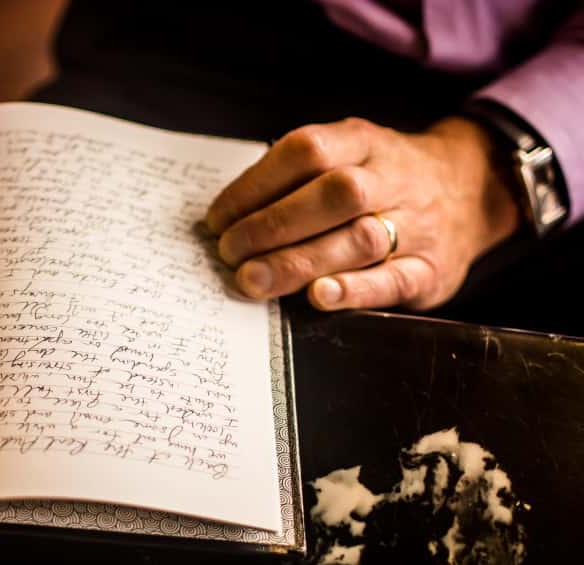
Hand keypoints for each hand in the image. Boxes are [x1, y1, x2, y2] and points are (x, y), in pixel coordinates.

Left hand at [206, 116, 520, 310]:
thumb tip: (227, 217)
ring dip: (299, 262)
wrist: (473, 187)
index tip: (217, 218)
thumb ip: (296, 177)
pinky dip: (355, 290)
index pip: (306, 151)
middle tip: (230, 253)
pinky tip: (320, 297)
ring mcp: (416, 224)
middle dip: (273, 225)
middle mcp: (392, 178)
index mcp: (362, 141)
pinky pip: (394, 278)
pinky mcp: (430, 269)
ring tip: (254, 280)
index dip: (256, 185)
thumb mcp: (347, 152)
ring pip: (359, 238)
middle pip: (334, 194)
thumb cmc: (382, 178)